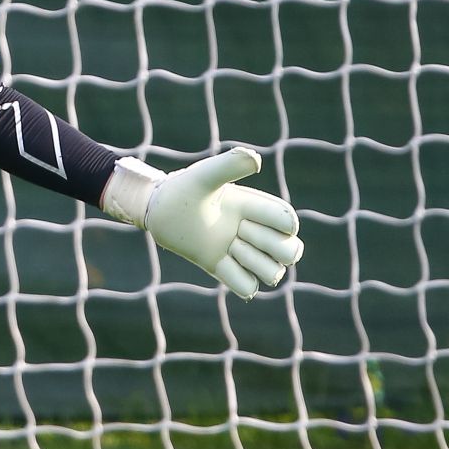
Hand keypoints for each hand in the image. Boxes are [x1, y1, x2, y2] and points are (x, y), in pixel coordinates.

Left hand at [102, 147, 303, 299]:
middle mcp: (254, 231)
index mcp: (255, 207)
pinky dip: (239, 281)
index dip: (279, 223)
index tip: (247, 214)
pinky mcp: (224, 269)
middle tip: (237, 230)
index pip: (289, 222)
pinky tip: (221, 263)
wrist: (157, 211)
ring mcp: (240, 252)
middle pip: (291, 252)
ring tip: (228, 246)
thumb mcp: (204, 175)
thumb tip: (256, 159)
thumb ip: (228, 165)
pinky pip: (249, 289)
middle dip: (269, 244)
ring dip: (252, 262)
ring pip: (273, 273)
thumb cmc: (181, 189)